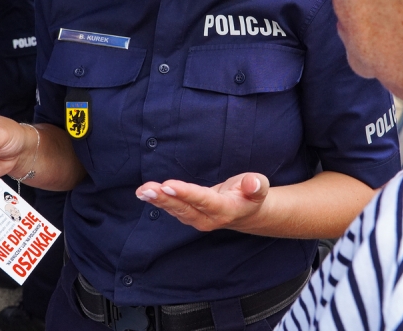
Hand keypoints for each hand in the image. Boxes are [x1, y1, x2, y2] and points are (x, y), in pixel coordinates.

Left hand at [135, 172, 270, 232]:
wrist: (246, 213)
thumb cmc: (251, 195)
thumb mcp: (260, 187)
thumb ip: (256, 186)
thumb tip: (253, 182)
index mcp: (226, 209)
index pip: (203, 201)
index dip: (185, 193)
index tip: (168, 186)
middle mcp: (209, 218)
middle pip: (184, 208)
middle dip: (165, 198)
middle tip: (148, 189)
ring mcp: (197, 219)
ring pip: (175, 210)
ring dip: (157, 200)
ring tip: (143, 190)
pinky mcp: (189, 216)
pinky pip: (172, 209)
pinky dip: (158, 201)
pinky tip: (145, 193)